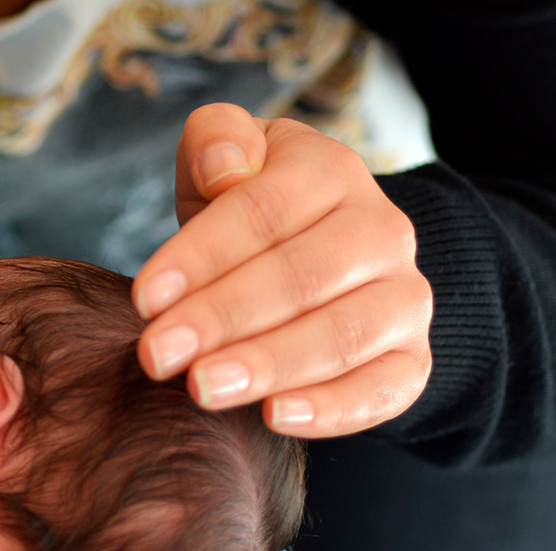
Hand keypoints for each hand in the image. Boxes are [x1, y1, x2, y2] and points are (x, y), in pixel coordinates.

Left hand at [133, 103, 432, 436]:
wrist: (315, 249)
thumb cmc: (248, 206)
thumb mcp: (224, 156)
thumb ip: (215, 138)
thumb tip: (223, 169)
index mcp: (331, 170)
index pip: (262, 212)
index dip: (201, 256)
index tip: (144, 299)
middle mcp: (381, 230)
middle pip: (300, 277)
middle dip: (221, 318)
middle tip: (157, 354)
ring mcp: (404, 297)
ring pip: (341, 335)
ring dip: (267, 365)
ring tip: (202, 389)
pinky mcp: (410, 357)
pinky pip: (383, 389)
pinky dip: (332, 408)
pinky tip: (274, 417)